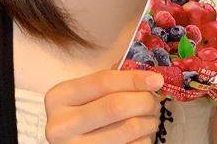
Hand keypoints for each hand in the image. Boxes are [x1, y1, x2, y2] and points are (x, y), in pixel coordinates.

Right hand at [43, 68, 163, 143]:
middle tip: (155, 102)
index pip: (103, 82)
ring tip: (150, 119)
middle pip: (117, 106)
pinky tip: (140, 135)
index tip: (157, 80)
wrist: (71, 142)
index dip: (134, 79)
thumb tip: (151, 79)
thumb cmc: (82, 114)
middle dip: (145, 101)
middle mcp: (61, 125)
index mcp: (60, 97)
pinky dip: (143, 139)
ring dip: (149, 122)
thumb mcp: (86, 95)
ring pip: (128, 128)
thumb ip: (111, 83)